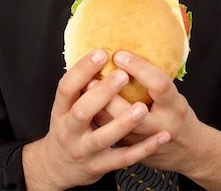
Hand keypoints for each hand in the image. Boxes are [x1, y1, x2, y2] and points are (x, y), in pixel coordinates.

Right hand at [22, 49, 169, 190]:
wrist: (58, 168)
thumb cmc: (69, 128)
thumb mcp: (66, 108)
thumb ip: (81, 88)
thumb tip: (102, 54)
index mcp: (60, 110)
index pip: (67, 87)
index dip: (82, 69)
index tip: (101, 53)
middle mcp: (69, 130)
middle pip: (82, 111)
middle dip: (103, 93)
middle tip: (122, 75)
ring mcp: (84, 150)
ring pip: (104, 137)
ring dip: (123, 122)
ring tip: (142, 107)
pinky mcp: (100, 166)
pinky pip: (124, 158)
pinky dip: (144, 148)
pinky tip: (162, 137)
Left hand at [94, 51, 220, 189]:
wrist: (188, 152)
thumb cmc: (177, 114)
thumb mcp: (174, 95)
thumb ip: (155, 80)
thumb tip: (128, 53)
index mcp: (174, 106)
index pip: (158, 85)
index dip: (138, 69)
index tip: (119, 55)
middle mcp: (161, 126)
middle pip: (132, 112)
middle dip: (110, 94)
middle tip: (92, 76)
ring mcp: (146, 142)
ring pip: (117, 130)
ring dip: (98, 109)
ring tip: (83, 90)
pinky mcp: (133, 152)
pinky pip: (111, 139)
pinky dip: (97, 121)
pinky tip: (85, 108)